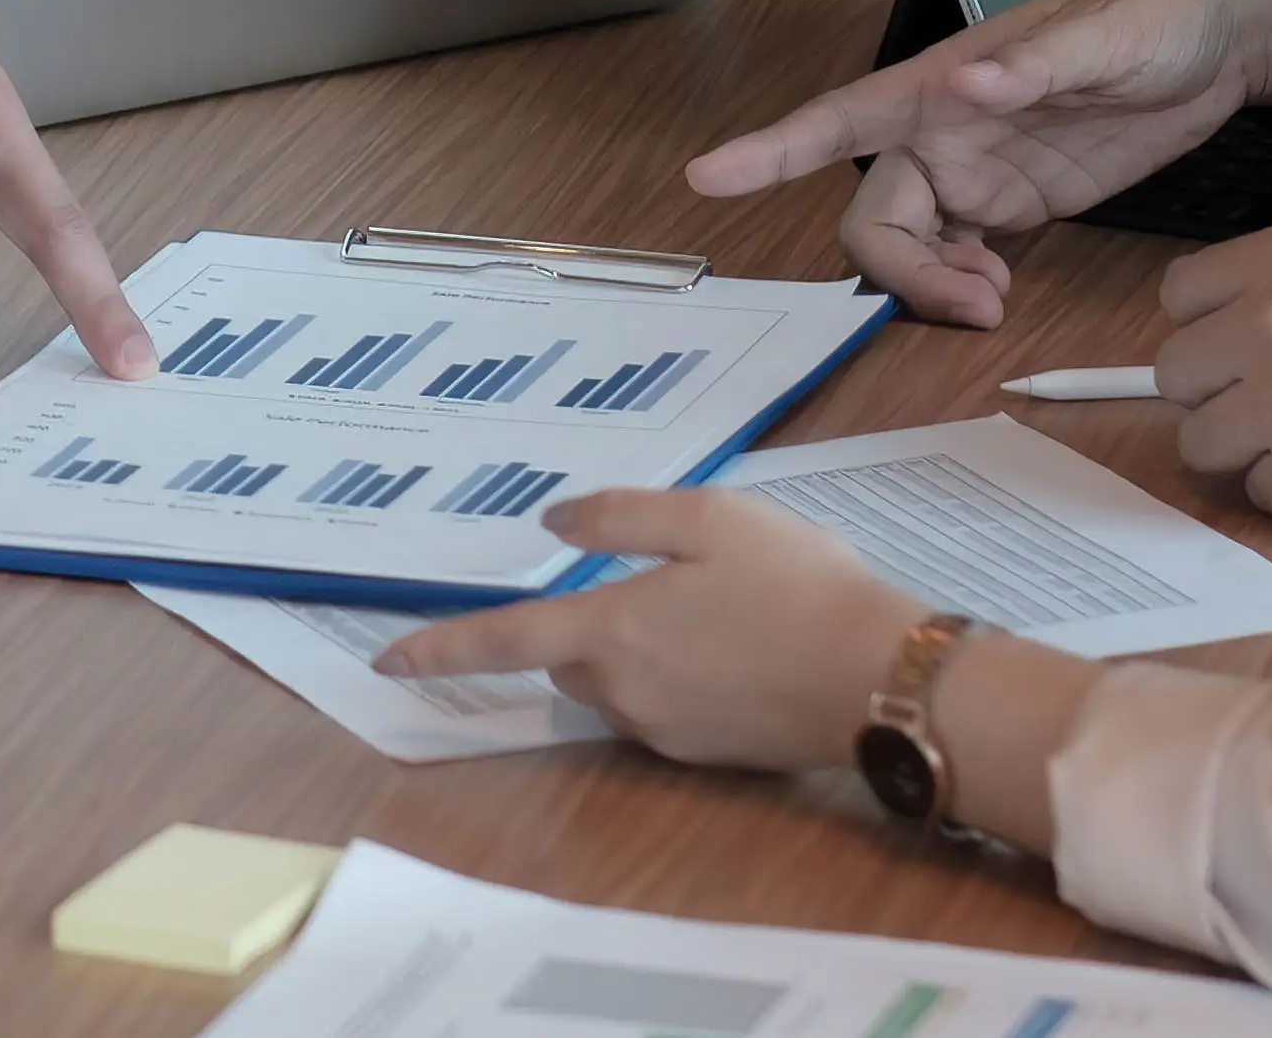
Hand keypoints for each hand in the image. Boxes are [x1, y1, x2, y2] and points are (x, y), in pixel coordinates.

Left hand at [372, 486, 926, 772]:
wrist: (884, 679)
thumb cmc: (798, 585)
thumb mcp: (708, 518)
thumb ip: (621, 516)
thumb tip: (556, 522)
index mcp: (611, 632)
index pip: (503, 640)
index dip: (440, 649)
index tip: (387, 662)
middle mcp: (625, 694)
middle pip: (570, 659)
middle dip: (587, 623)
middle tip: (666, 575)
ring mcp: (666, 733)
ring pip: (617, 683)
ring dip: (639, 647)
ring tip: (726, 603)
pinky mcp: (707, 754)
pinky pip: (664, 706)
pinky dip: (681, 674)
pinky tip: (743, 644)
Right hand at [683, 0, 1271, 324]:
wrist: (1221, 34)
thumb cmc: (1157, 8)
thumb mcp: (1108, 33)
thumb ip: (1034, 64)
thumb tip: (966, 86)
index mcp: (944, 82)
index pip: (840, 117)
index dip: (770, 148)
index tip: (708, 177)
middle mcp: (943, 131)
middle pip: (872, 214)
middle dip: (899, 269)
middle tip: (975, 300)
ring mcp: (977, 169)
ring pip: (909, 244)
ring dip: (930, 285)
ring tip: (995, 300)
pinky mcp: (1016, 201)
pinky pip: (956, 255)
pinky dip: (962, 285)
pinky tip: (1003, 292)